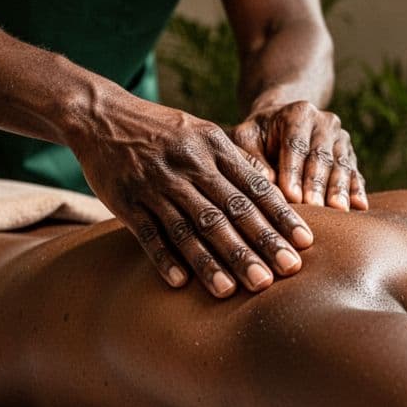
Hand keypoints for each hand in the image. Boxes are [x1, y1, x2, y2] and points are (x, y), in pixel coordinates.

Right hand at [68, 97, 312, 298]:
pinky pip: (148, 233)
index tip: (305, 244)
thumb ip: (234, 160)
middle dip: (258, 244)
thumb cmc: (161, 129)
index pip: (254, 187)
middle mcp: (187, 165)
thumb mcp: (201, 132)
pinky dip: (164, 258)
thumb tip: (272, 190)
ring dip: (214, 260)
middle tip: (284, 273)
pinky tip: (180, 283)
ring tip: (236, 290)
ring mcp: (155, 184)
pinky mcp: (125, 201)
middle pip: (229, 210)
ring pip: (190, 227)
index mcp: (212, 147)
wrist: (101, 116)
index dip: (281, 216)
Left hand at [229, 101, 367, 210]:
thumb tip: (268, 181)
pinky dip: (357, 190)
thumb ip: (252, 158)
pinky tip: (360, 206)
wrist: (281, 124)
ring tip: (338, 211)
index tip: (291, 196)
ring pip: (341, 165)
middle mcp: (324, 122)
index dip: (293, 171)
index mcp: (297, 113)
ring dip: (339, 189)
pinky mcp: (350, 155)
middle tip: (314, 208)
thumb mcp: (246, 140)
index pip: (295, 144)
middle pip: (321, 156)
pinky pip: (355, 173)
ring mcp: (341, 138)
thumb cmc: (258, 137)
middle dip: (317, 184)